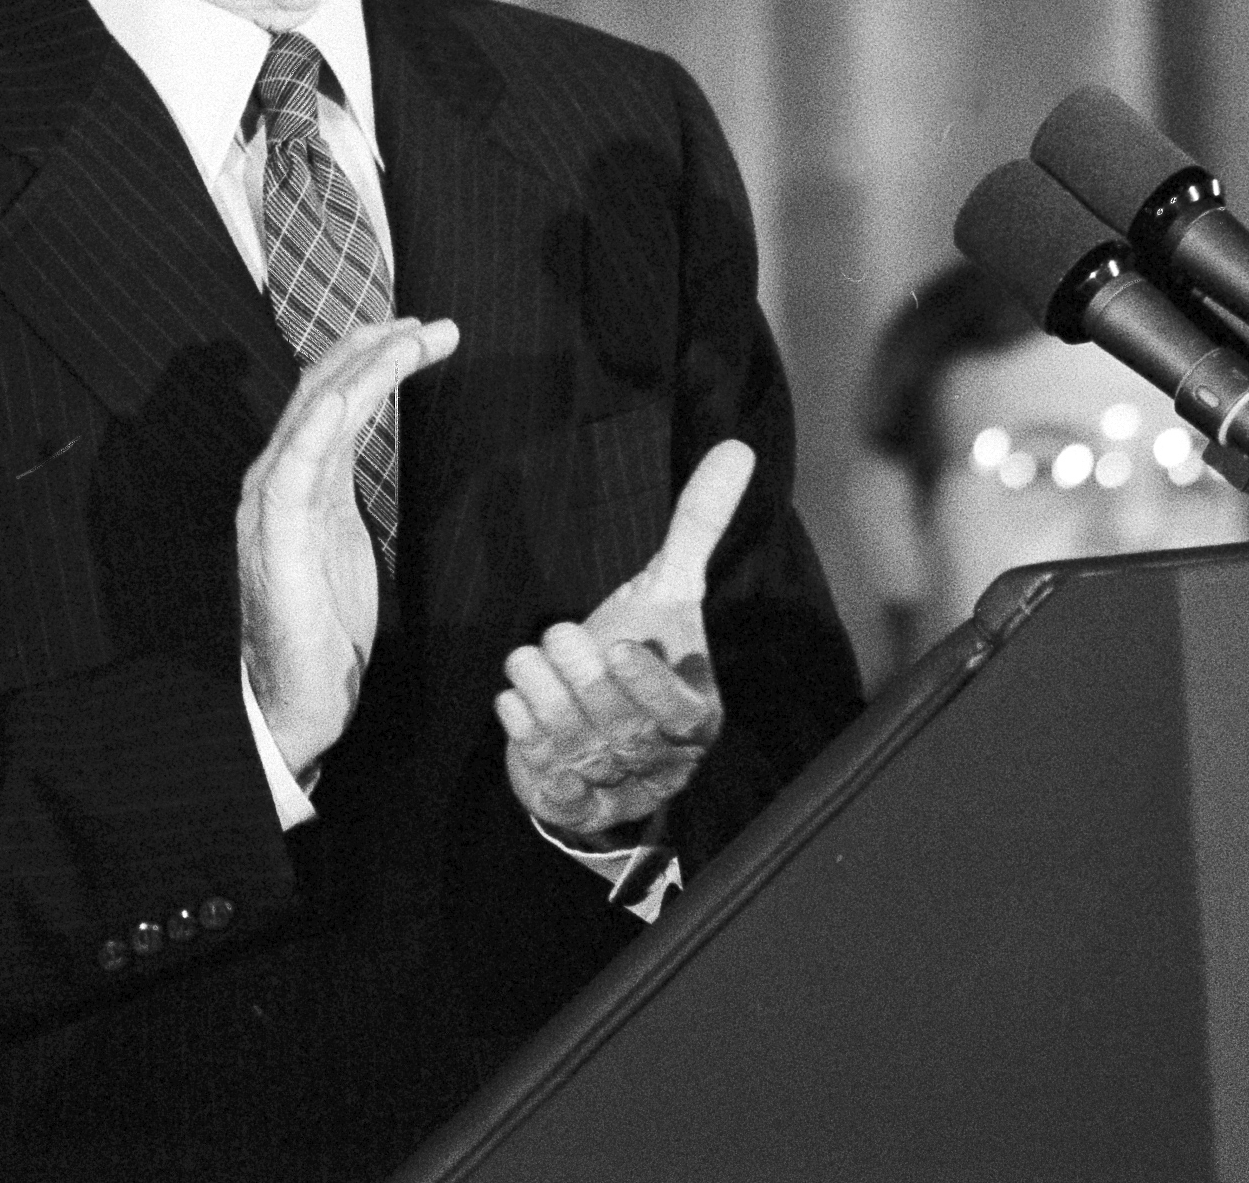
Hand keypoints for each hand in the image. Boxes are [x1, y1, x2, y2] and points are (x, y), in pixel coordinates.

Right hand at [239, 316, 460, 778]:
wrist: (298, 696)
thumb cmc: (325, 624)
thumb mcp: (346, 537)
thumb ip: (348, 488)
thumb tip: (375, 447)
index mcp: (297, 478)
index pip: (328, 395)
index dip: (369, 356)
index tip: (417, 330)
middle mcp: (276, 480)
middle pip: (321, 391)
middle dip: (375, 349)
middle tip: (431, 325)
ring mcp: (270, 507)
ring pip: (314, 417)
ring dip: (364, 372)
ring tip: (411, 340)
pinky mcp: (276, 542)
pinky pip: (292, 474)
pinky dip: (315, 431)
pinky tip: (345, 399)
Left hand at [496, 440, 752, 845]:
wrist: (598, 724)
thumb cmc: (638, 653)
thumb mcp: (668, 594)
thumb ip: (697, 527)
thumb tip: (736, 448)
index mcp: (695, 716)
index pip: (680, 712)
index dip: (650, 685)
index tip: (622, 646)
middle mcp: (658, 758)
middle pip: (620, 727)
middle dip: (582, 678)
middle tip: (559, 633)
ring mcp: (613, 784)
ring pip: (578, 749)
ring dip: (546, 699)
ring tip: (526, 657)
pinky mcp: (570, 800)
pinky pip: (545, 776)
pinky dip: (524, 735)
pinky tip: (512, 699)